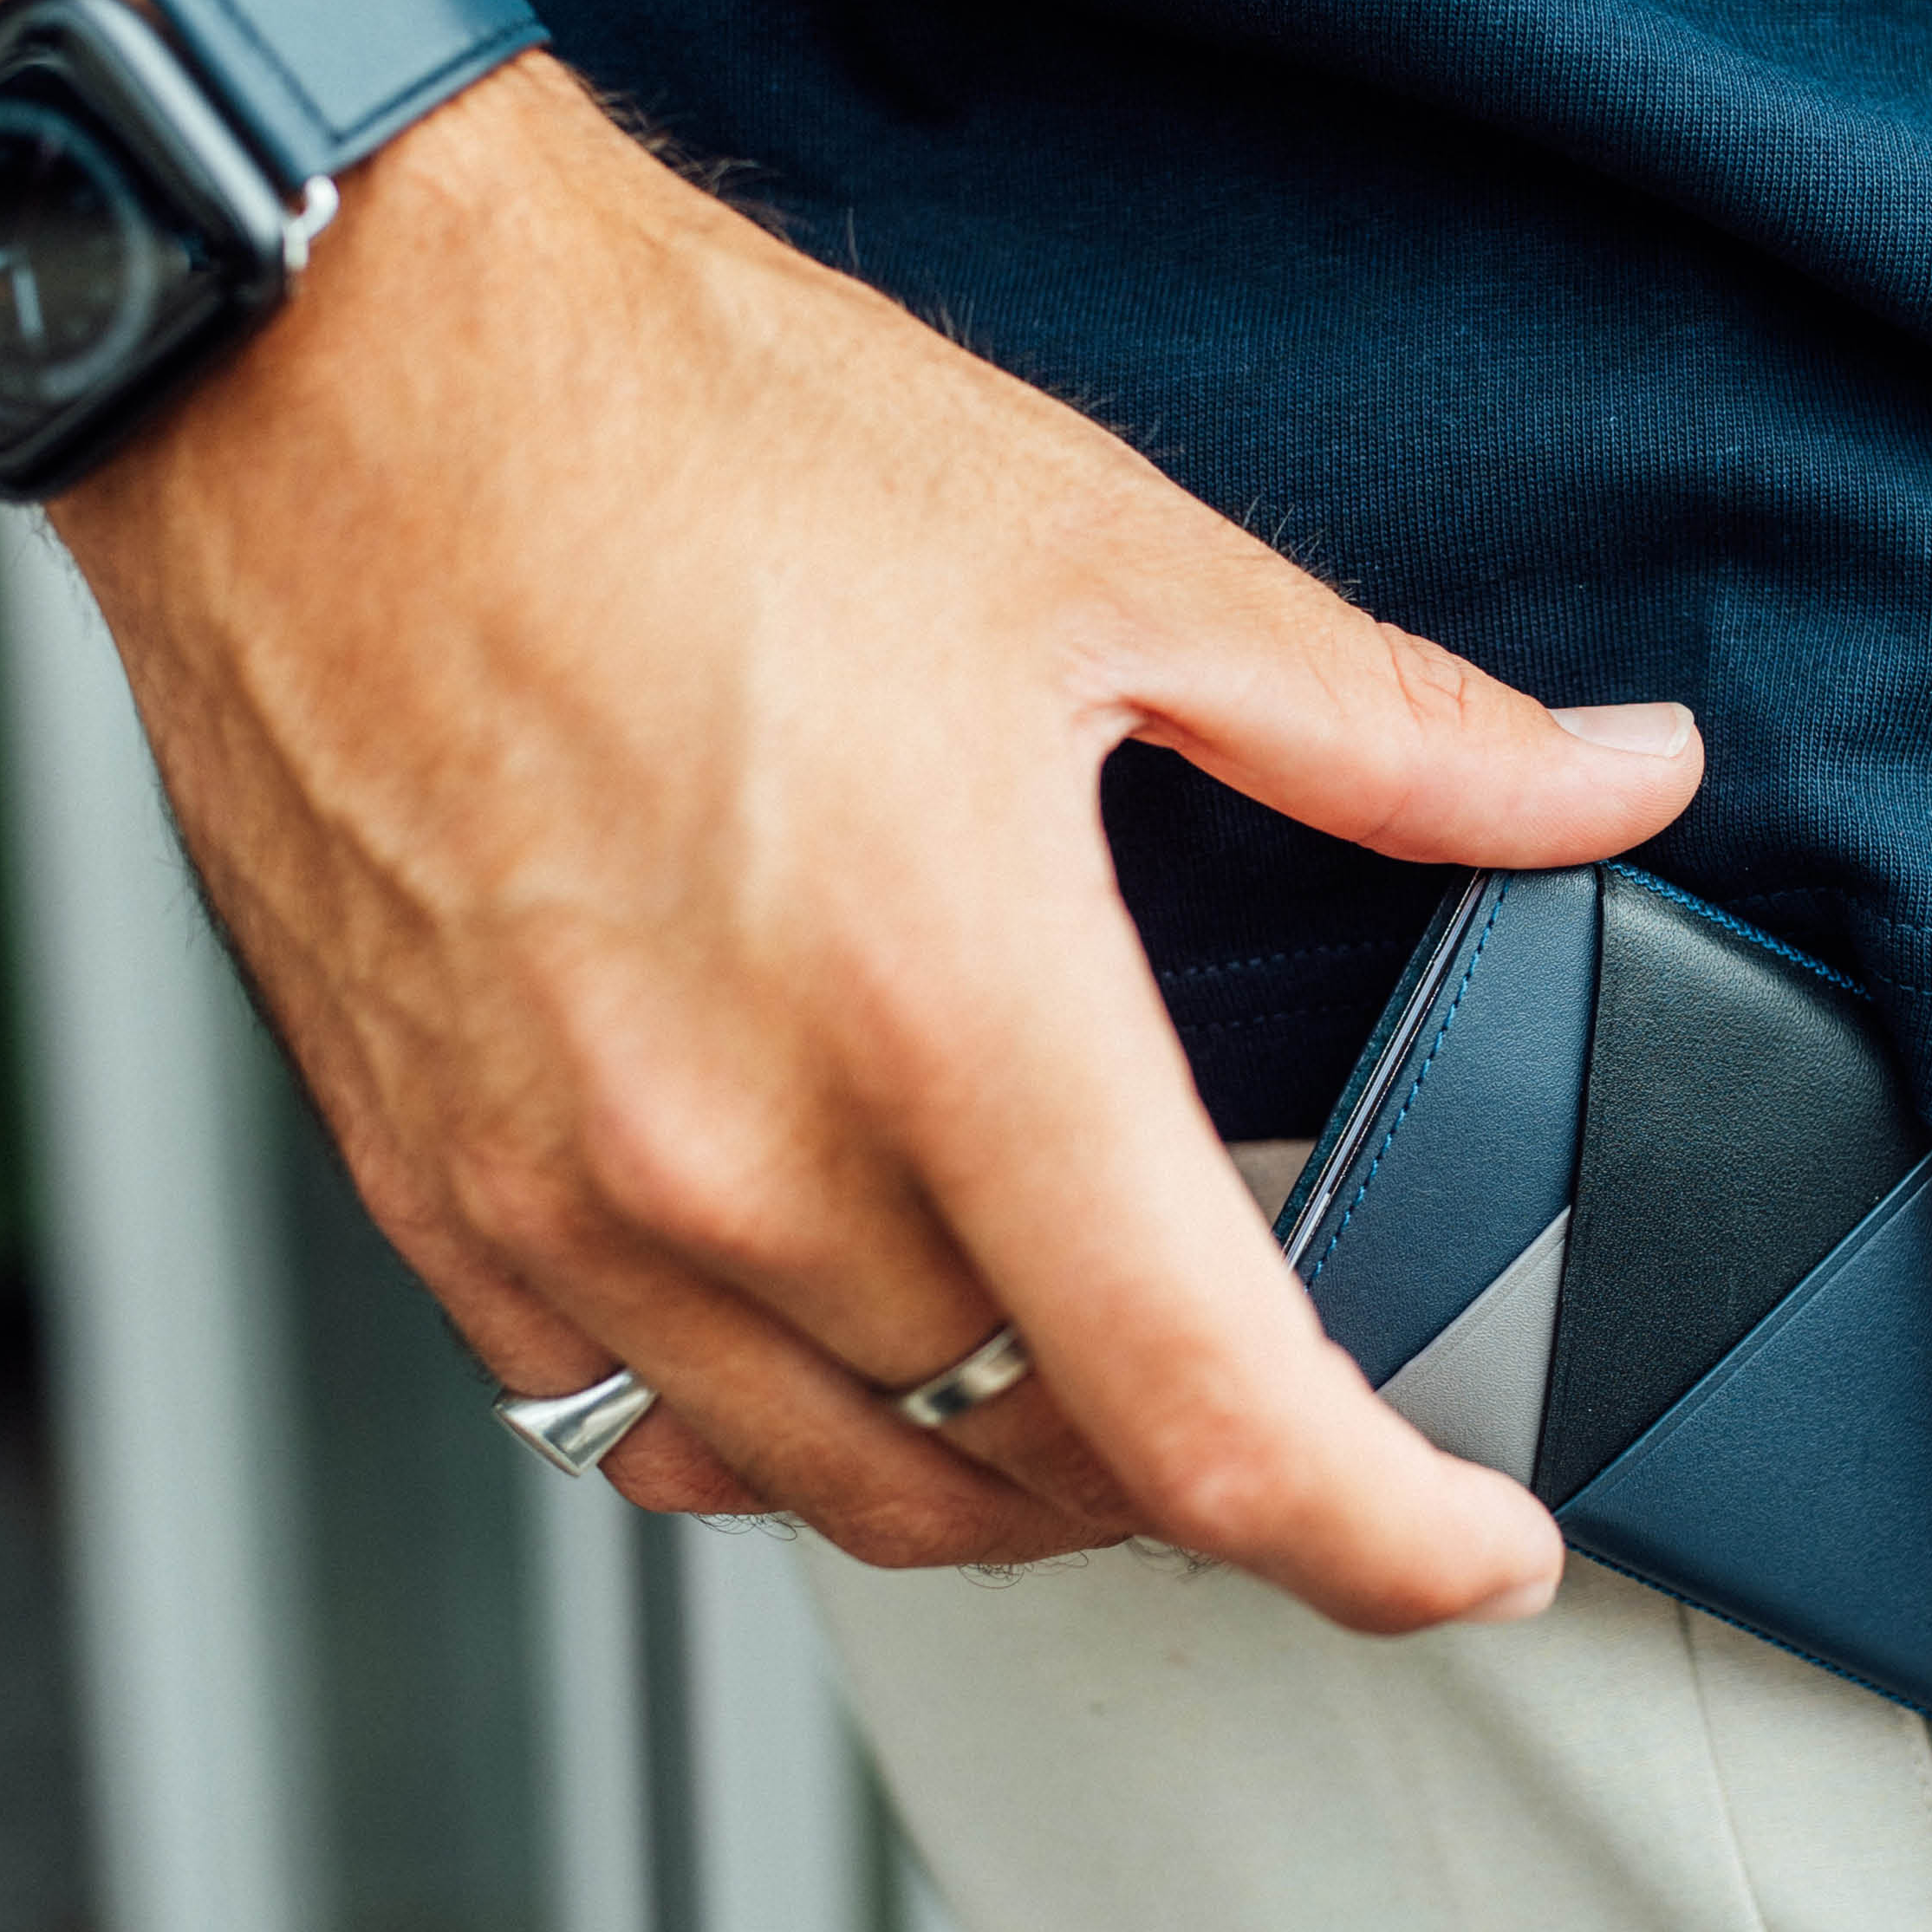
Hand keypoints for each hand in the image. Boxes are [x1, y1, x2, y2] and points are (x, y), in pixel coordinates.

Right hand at [55, 55, 1702, 1631]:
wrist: (331, 380)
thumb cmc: (676, 438)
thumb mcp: (1099, 557)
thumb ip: (1391, 734)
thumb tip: (1600, 783)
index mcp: (944, 1001)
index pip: (1212, 1414)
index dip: (1387, 1539)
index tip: (1469, 1552)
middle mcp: (737, 1151)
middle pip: (1043, 1471)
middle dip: (1206, 1472)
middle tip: (1275, 1389)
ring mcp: (567, 1199)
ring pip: (851, 1487)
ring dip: (1010, 1478)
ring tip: (1089, 1391)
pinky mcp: (443, 1198)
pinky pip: (640, 1426)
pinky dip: (792, 1426)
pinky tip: (844, 1339)